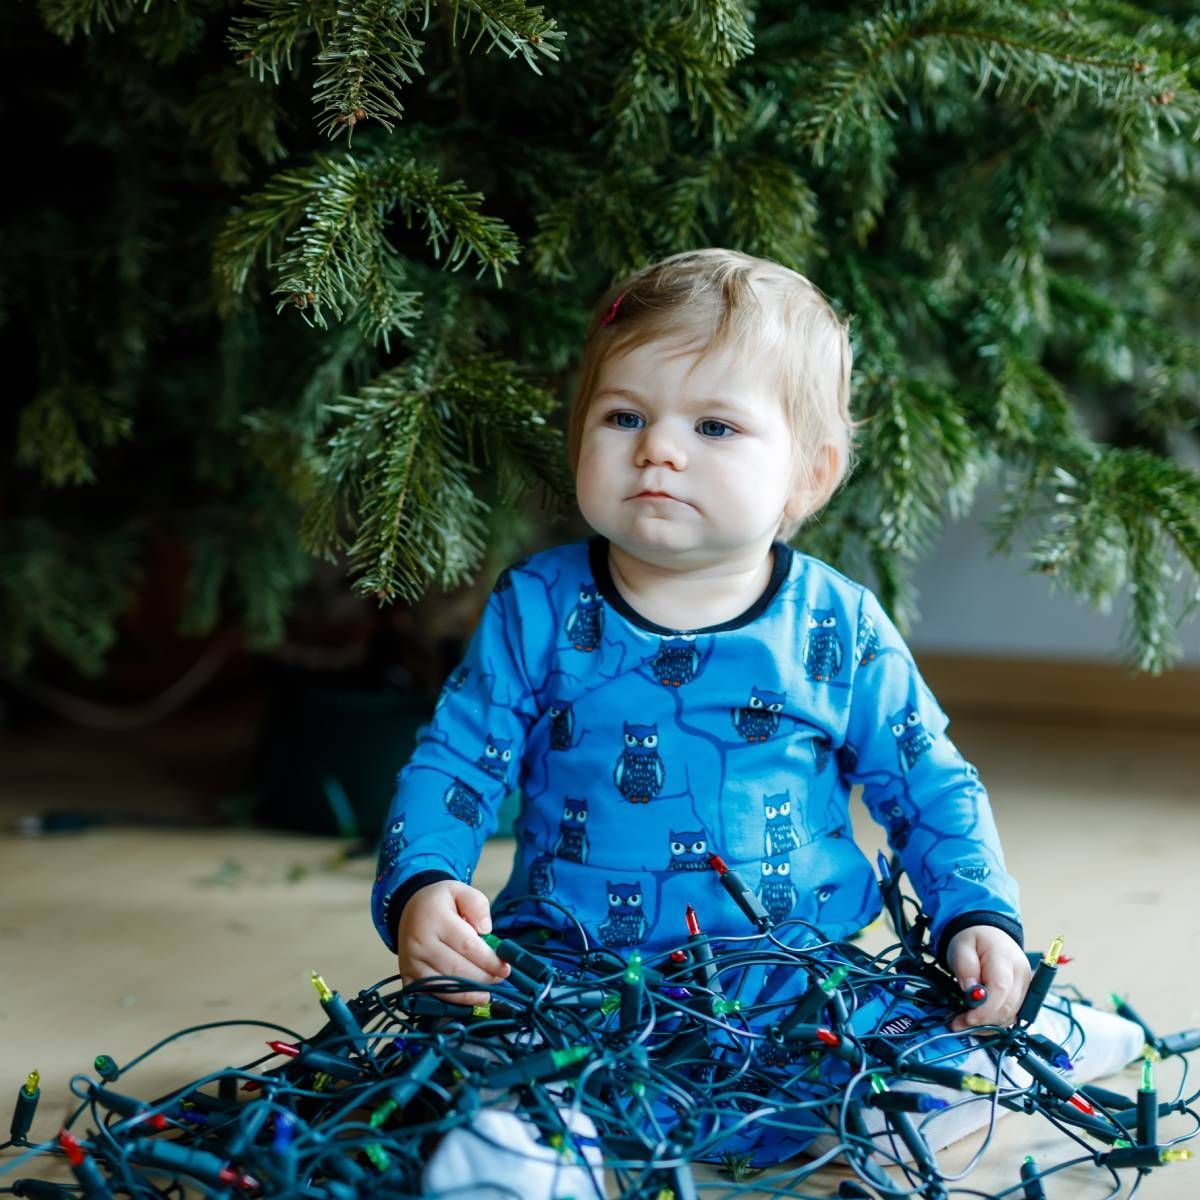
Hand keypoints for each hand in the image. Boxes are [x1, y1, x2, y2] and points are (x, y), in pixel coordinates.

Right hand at [396, 879, 510, 1006]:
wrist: (410, 908)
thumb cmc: (440, 902)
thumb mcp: (461, 890)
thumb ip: (478, 906)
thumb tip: (485, 930)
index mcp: (436, 919)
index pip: (467, 945)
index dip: (489, 961)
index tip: (505, 967)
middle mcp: (420, 942)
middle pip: (457, 969)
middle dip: (483, 978)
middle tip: (500, 979)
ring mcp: (411, 961)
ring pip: (444, 985)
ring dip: (469, 994)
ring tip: (487, 994)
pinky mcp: (406, 975)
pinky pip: (429, 994)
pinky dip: (449, 1001)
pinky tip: (466, 1000)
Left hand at [946, 925, 1031, 1033]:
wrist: (990, 934)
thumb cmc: (974, 940)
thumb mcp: (961, 946)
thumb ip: (965, 967)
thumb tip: (971, 992)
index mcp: (1005, 957)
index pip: (1001, 989)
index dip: (985, 1009)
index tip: (967, 1017)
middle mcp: (1021, 974)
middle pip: (1007, 1006)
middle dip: (983, 1020)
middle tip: (958, 1023)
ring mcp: (1026, 986)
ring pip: (1011, 1015)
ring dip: (988, 1025)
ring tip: (964, 1022)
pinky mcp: (1023, 996)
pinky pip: (1011, 1016)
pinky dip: (994, 1022)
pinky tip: (978, 1021)